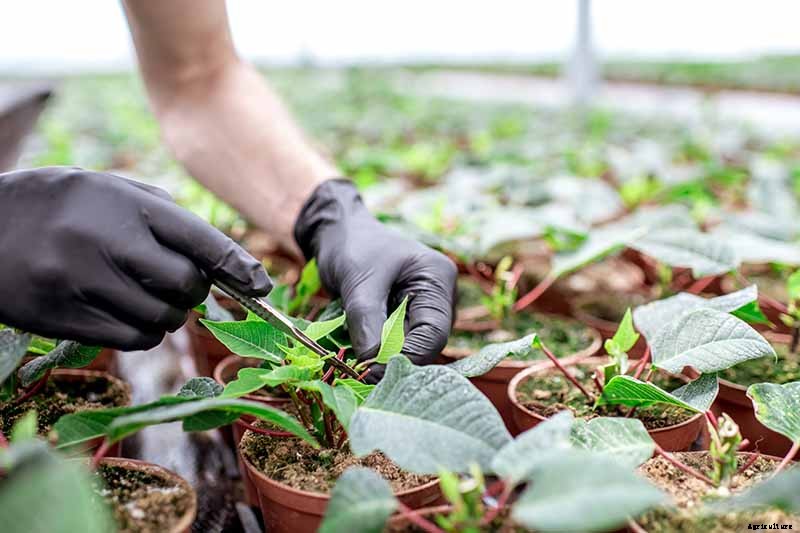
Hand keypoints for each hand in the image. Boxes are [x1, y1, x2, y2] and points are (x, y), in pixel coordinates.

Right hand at [0, 167, 270, 349]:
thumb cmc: (61, 205)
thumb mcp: (110, 188)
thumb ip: (164, 216)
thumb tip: (220, 260)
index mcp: (123, 203)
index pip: (198, 238)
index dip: (237, 265)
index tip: (261, 284)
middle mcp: (104, 242)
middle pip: (186, 286)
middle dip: (195, 290)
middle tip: (179, 282)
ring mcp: (81, 283)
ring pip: (163, 319)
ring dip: (170, 313)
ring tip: (146, 294)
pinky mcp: (63, 318)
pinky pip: (133, 338)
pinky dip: (145, 331)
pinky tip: (127, 312)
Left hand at [295, 179, 456, 381]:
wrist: (339, 232)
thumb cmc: (352, 246)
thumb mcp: (358, 281)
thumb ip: (367, 321)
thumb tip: (372, 362)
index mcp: (437, 278)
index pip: (433, 332)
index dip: (407, 356)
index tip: (373, 371)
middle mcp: (439, 296)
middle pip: (426, 343)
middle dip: (394, 358)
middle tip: (361, 371)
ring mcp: (425, 307)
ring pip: (411, 346)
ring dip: (385, 355)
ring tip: (357, 360)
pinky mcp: (407, 316)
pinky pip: (399, 342)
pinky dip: (379, 349)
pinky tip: (360, 350)